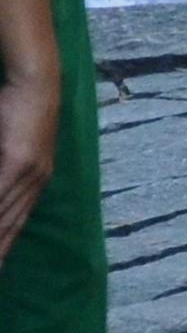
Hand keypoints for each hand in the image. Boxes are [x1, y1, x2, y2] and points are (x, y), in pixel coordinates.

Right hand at [0, 64, 46, 266]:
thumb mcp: (13, 151)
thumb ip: (5, 173)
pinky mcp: (18, 162)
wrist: (37, 82)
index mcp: (37, 181)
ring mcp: (28, 173)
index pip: (16, 225)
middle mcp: (35, 182)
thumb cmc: (18, 112)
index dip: (3, 250)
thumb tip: (4, 190)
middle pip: (8, 227)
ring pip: (2, 217)